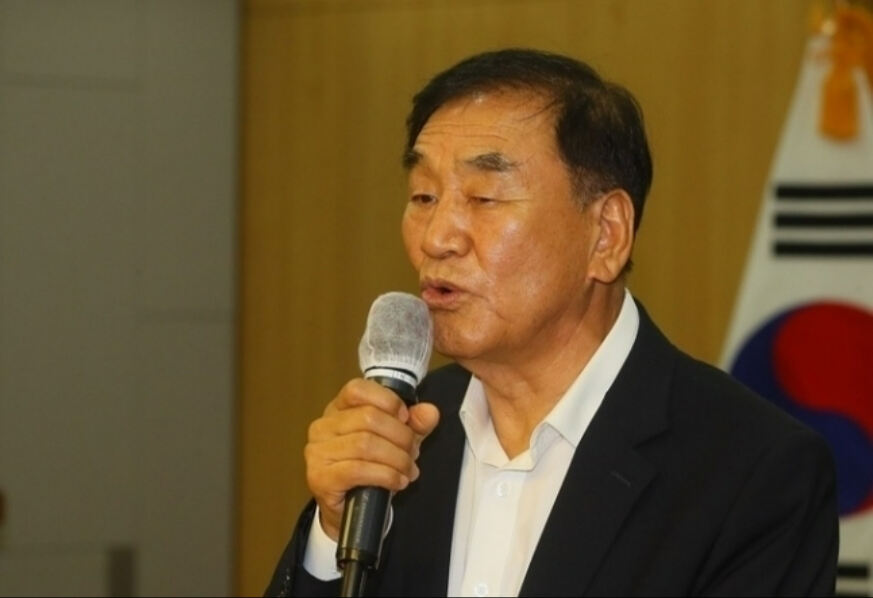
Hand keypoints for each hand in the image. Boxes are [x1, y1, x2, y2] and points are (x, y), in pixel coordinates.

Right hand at [304, 378, 439, 540]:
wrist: (348, 510)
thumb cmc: (368, 469)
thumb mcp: (396, 441)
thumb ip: (414, 424)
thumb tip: (429, 412)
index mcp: (338, 409)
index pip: (357, 390)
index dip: (387, 401)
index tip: (405, 418)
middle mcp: (323, 427)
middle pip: (368, 418)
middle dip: (400, 436)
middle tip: (412, 453)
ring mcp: (318, 452)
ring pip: (366, 444)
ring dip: (397, 459)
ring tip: (408, 470)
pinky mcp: (320, 477)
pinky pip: (358, 469)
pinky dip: (386, 475)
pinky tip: (397, 481)